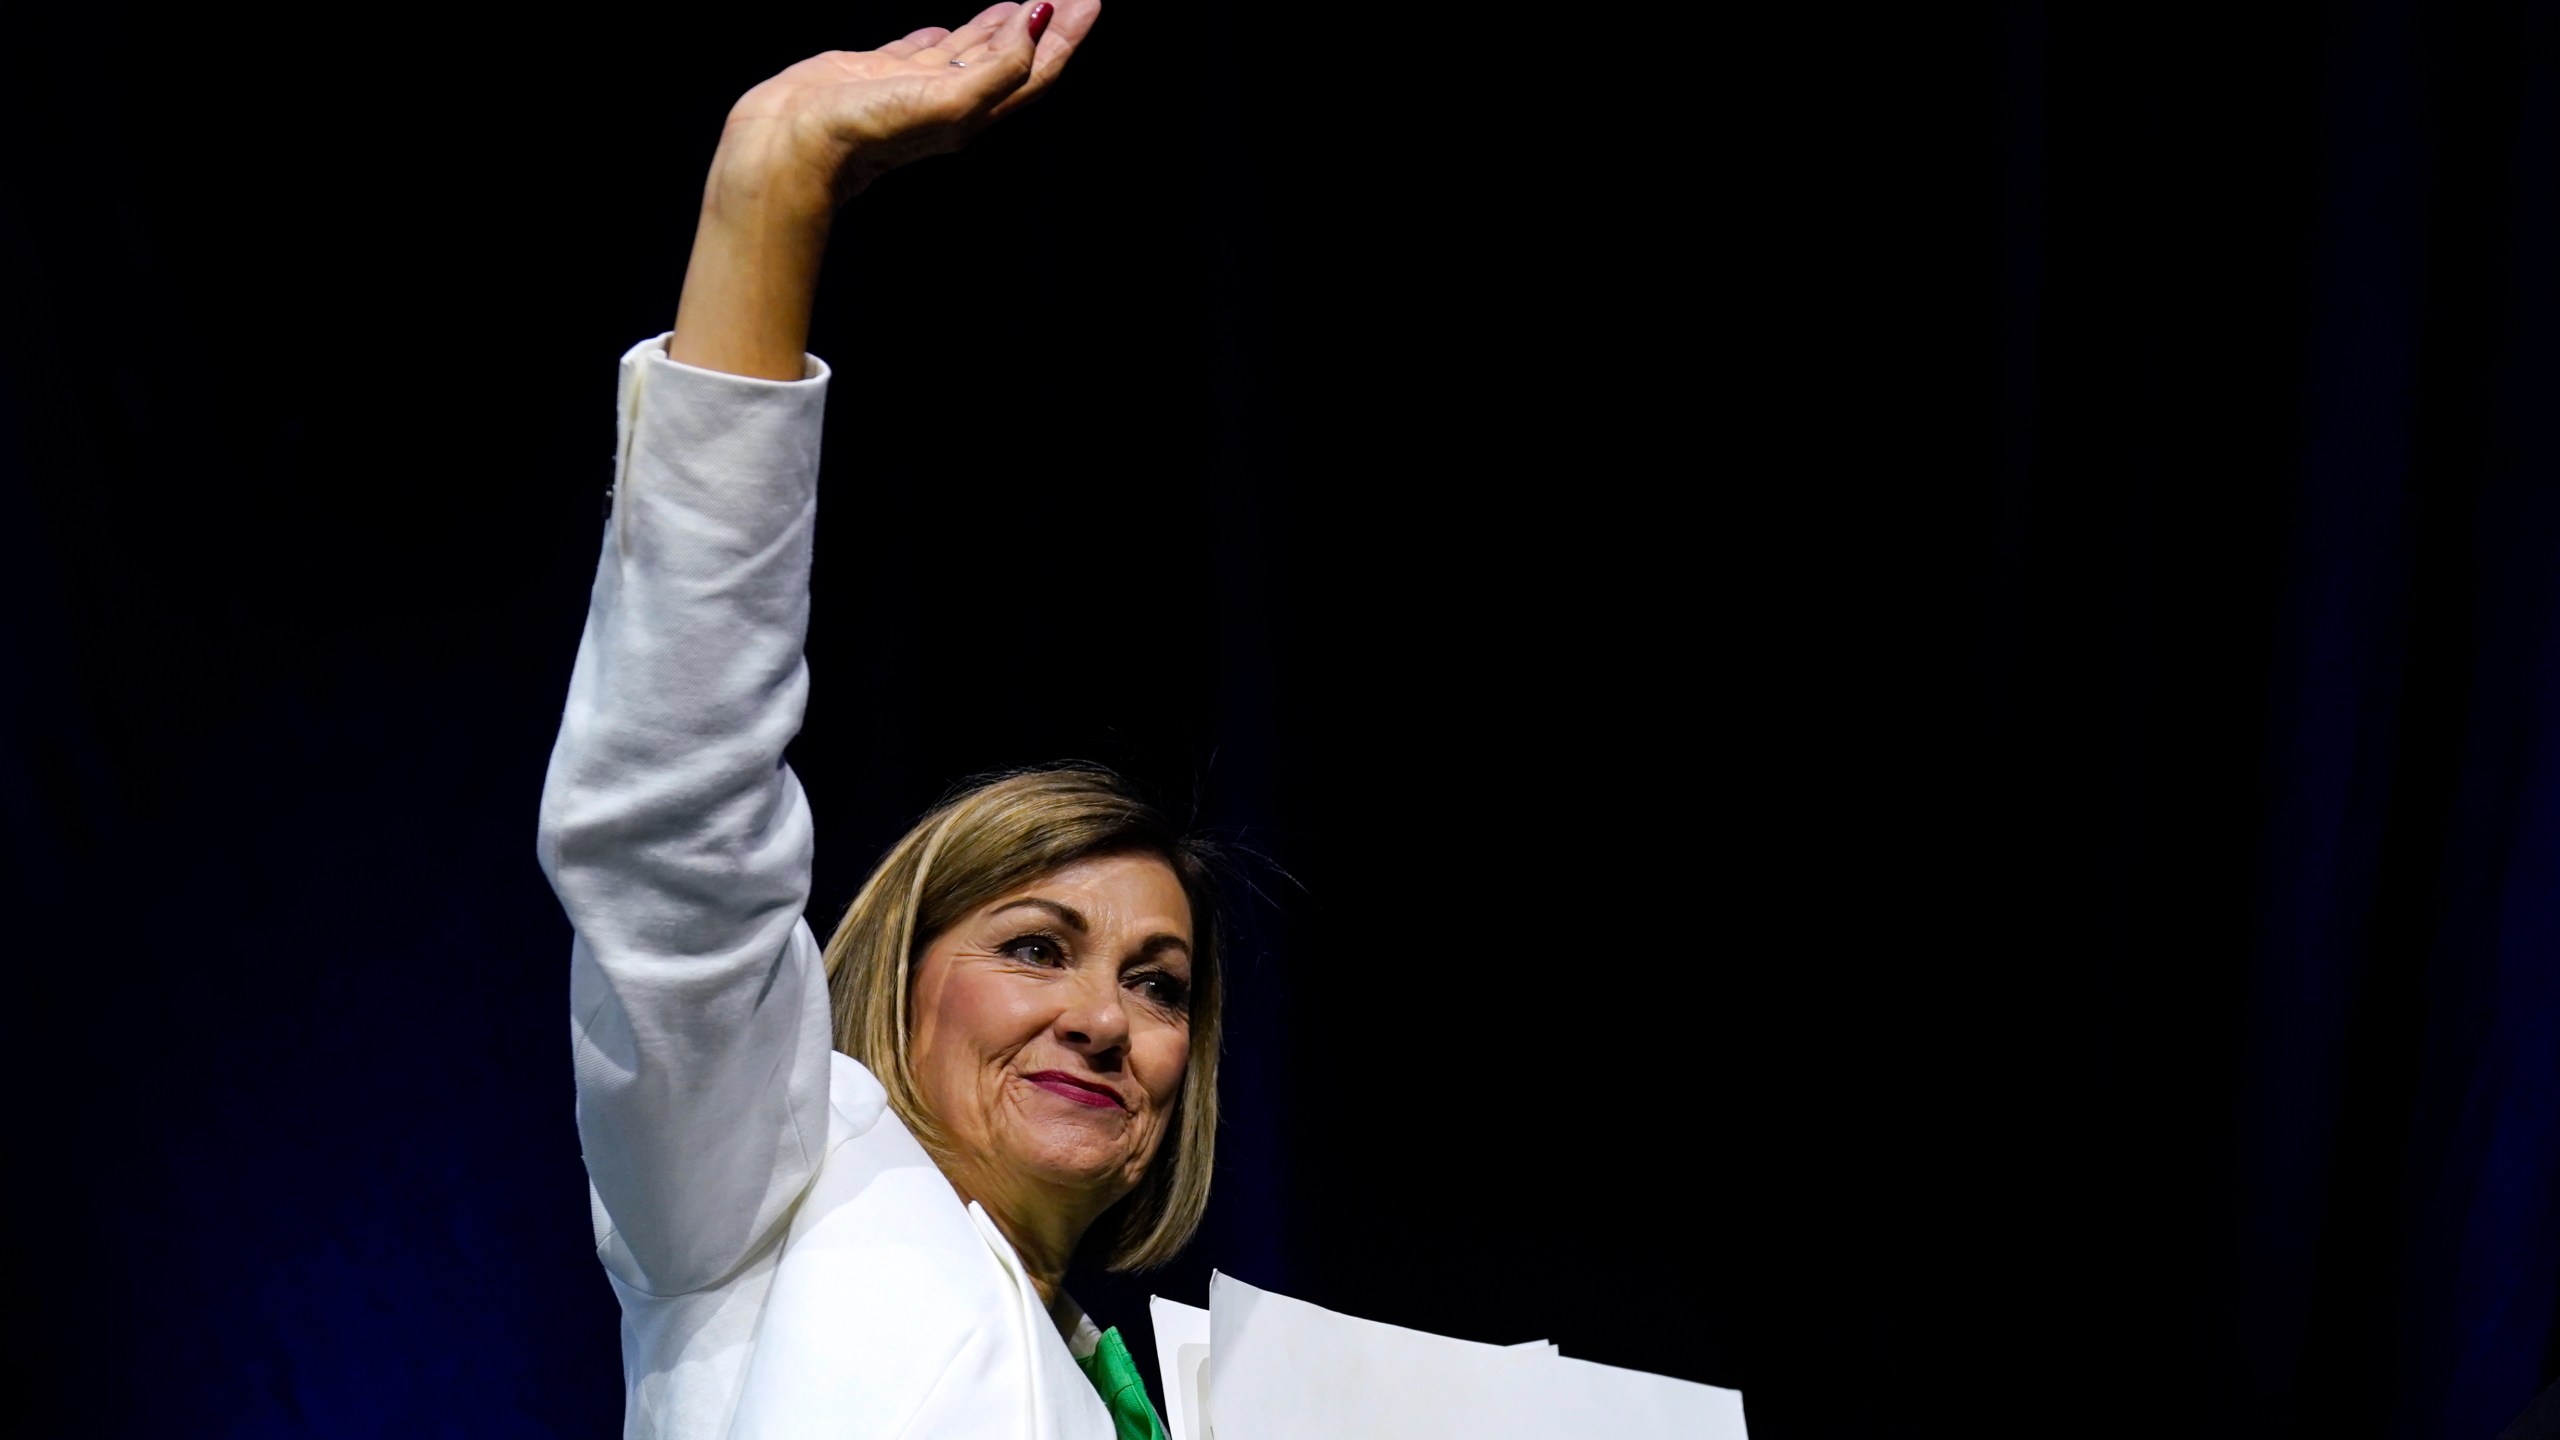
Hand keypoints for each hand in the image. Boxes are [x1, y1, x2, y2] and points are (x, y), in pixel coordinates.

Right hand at [708, 0, 1101, 214]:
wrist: (793, 145)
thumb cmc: (866, 131)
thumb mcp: (947, 101)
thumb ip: (997, 67)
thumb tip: (1033, 25)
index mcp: (974, 111)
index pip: (1036, 70)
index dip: (1066, 36)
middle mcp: (949, 101)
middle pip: (1013, 59)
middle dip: (1045, 26)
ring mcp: (912, 88)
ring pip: (969, 52)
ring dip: (999, 28)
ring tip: (1024, 3)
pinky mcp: (875, 76)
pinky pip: (918, 53)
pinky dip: (941, 37)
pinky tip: (943, 28)